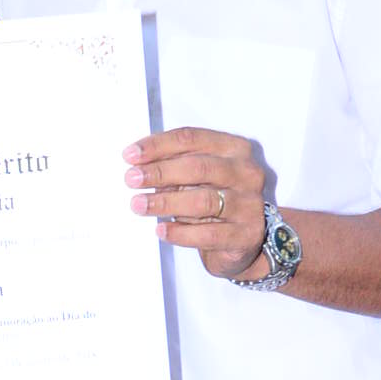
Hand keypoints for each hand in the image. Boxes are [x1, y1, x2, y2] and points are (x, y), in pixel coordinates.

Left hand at [124, 126, 268, 279]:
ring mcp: (249, 204)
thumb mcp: (198, 177)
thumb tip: (138, 165)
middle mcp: (246, 173)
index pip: (193, 139)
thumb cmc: (217, 201)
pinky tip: (161, 230)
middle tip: (132, 179)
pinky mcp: (245, 234)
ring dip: (165, 202)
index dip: (159, 145)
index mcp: (235, 149)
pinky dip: (180, 233)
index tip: (131, 155)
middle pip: (198, 167)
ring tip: (139, 205)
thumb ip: (174, 166)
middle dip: (160, 172)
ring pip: (203, 201)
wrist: (242, 240)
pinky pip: (208, 234)